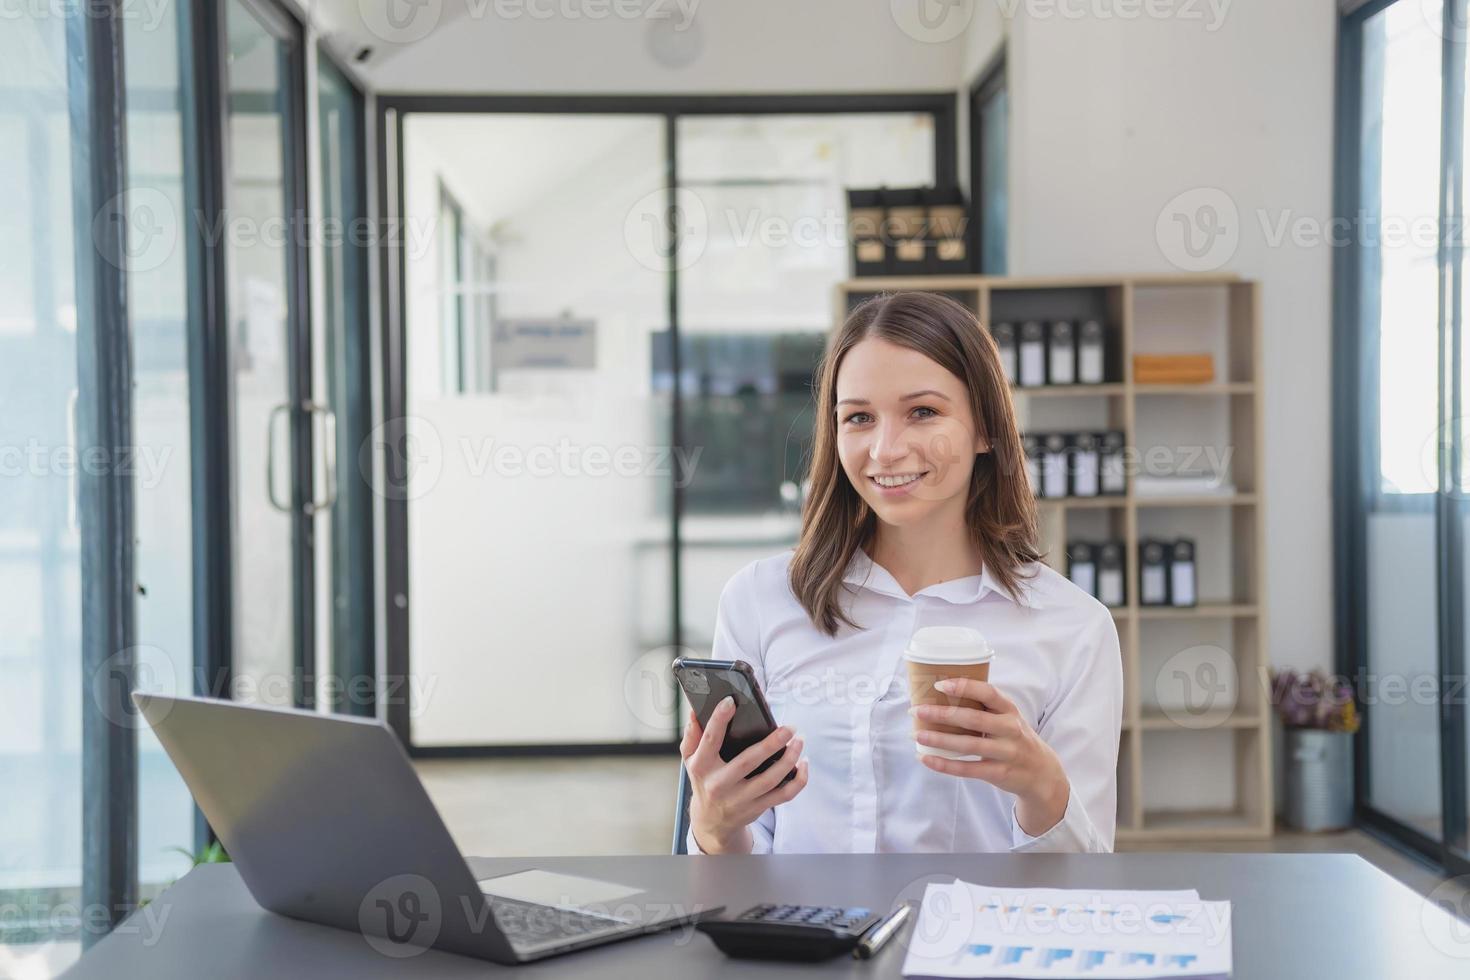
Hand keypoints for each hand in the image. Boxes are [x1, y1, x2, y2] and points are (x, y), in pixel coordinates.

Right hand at [679, 697, 808, 853]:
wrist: (711, 822)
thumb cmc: (704, 780)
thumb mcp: (691, 759)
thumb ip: (693, 735)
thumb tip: (695, 710)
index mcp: (702, 767)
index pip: (710, 740)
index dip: (719, 720)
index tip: (731, 701)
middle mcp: (720, 784)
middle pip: (748, 761)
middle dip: (771, 743)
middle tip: (789, 727)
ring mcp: (740, 799)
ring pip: (770, 780)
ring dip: (789, 760)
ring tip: (799, 740)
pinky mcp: (757, 807)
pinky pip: (783, 795)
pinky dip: (798, 780)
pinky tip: (804, 764)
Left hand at [912, 678, 1069, 836]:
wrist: (1041, 773)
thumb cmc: (1014, 738)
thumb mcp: (1008, 718)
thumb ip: (984, 707)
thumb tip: (940, 693)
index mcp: (1010, 710)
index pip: (988, 693)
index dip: (964, 687)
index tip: (939, 684)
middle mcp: (1010, 729)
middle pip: (973, 719)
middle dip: (942, 714)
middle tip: (916, 710)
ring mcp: (1006, 752)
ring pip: (968, 745)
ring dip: (939, 739)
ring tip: (916, 735)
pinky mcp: (999, 773)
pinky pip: (968, 769)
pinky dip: (944, 765)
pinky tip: (926, 758)